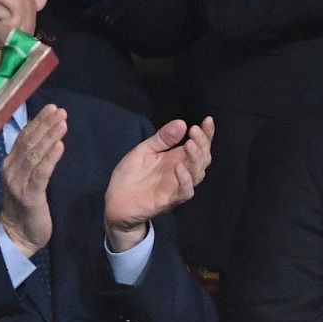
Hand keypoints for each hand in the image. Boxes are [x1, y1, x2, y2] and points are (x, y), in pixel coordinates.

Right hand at [0, 104, 65, 258]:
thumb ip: (32, 162)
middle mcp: (11, 171)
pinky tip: (60, 146)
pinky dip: (50, 158)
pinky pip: (41, 173)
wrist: (17, 236)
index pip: (23, 138)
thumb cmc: (25, 207)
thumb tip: (46, 140)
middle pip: (29, 142)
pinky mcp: (30, 196)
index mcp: (10, 165)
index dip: (37, 122)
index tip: (52, 108)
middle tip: (60, 111)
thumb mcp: (25, 180)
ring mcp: (19, 183)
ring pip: (34, 154)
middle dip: (45, 125)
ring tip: (62, 122)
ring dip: (49, 136)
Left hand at [103, 116, 212, 251]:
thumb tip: (181, 123)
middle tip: (195, 131)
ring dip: (196, 159)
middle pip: (202, 159)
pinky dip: (184, 179)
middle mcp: (181, 172)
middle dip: (202, 144)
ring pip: (197, 174)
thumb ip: (162, 139)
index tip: (208, 120)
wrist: (115, 201)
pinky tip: (179, 167)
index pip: (198, 146)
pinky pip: (184, 192)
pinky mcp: (168, 200)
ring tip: (189, 144)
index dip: (206, 134)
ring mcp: (176, 187)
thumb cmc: (131, 175)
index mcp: (177, 158)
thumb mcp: (144, 151)